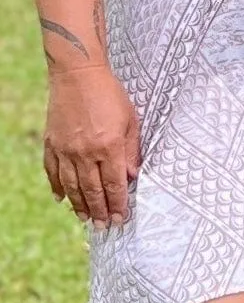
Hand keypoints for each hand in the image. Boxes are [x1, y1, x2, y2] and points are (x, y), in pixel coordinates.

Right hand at [43, 65, 140, 226]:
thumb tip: (132, 177)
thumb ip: (132, 151)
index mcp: (109, 147)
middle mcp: (85, 152)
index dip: (118, 204)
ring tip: (86, 219)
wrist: (78, 75)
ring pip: (71, 185)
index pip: (114, 184)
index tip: (121, 218)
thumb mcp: (131, 121)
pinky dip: (57, 186)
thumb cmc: (110, 95)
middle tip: (104, 227)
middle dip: (100, 211)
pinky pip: (52, 171)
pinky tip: (61, 198)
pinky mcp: (51, 143)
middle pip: (92, 190)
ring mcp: (65, 149)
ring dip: (79, 205)